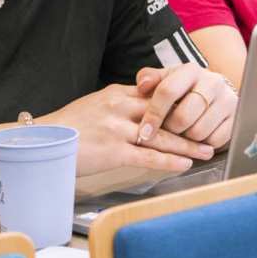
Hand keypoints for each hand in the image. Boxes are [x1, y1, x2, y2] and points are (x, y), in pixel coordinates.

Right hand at [42, 83, 214, 176]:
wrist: (44, 140)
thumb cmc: (69, 125)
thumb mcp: (95, 104)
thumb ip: (120, 104)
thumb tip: (142, 108)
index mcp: (117, 93)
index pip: (156, 93)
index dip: (180, 101)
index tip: (199, 106)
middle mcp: (120, 106)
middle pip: (164, 112)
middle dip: (191, 121)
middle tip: (213, 128)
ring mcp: (117, 128)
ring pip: (161, 135)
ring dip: (187, 144)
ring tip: (206, 150)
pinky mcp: (113, 150)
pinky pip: (148, 155)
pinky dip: (169, 160)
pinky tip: (184, 164)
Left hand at [135, 64, 236, 150]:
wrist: (217, 93)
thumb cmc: (185, 88)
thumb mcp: (167, 78)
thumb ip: (150, 78)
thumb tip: (142, 85)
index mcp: (190, 70)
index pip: (167, 91)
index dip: (153, 114)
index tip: (144, 131)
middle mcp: (212, 82)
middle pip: (183, 116)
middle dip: (170, 129)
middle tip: (165, 132)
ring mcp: (227, 101)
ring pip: (199, 132)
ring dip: (185, 138)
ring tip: (181, 132)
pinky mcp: (236, 118)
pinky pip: (214, 141)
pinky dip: (202, 144)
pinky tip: (197, 137)